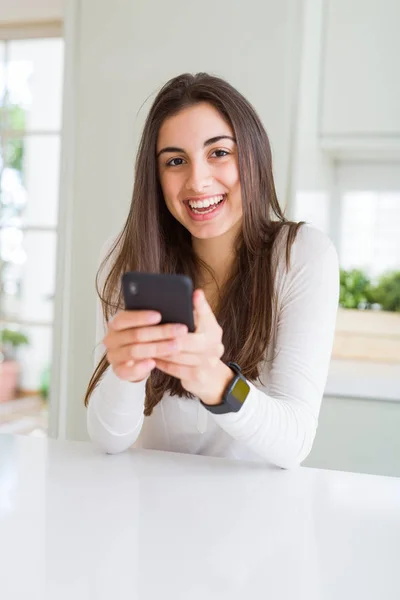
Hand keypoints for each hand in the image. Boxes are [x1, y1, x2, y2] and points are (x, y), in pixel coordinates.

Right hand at [104, 310, 187, 381]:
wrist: (135, 360)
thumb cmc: (142, 338)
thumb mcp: (146, 325)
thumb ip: (154, 317)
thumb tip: (176, 307)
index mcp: (116, 323)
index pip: (125, 318)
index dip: (141, 317)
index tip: (159, 315)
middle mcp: (112, 339)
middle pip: (135, 335)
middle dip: (160, 332)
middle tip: (180, 330)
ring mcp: (114, 355)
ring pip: (135, 351)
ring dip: (157, 348)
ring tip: (176, 346)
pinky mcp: (118, 370)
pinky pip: (128, 371)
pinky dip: (141, 367)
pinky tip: (153, 363)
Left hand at [154, 290, 233, 404]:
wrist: (212, 376)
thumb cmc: (200, 346)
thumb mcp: (202, 328)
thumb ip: (198, 312)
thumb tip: (195, 292)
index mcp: (214, 330)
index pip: (206, 315)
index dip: (199, 305)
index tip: (192, 294)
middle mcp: (215, 346)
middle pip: (185, 339)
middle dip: (165, 336)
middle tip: (145, 331)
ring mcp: (208, 362)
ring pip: (177, 355)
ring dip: (159, 350)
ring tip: (142, 344)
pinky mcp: (199, 376)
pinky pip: (175, 369)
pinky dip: (162, 363)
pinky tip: (151, 357)